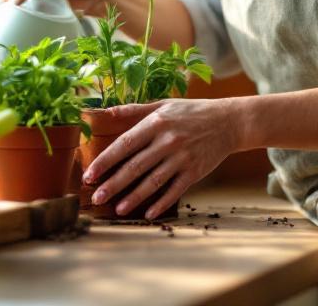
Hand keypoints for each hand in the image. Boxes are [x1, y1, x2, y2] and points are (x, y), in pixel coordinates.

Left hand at [82, 98, 242, 219]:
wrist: (228, 122)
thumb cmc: (191, 112)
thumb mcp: (163, 105)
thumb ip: (133, 110)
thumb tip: (104, 111)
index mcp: (156, 123)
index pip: (124, 144)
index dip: (105, 160)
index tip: (89, 174)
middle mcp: (167, 141)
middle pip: (135, 167)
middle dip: (113, 184)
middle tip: (96, 197)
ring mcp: (182, 158)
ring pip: (153, 182)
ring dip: (133, 197)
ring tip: (117, 209)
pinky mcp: (195, 171)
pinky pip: (175, 190)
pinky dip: (161, 203)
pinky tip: (148, 213)